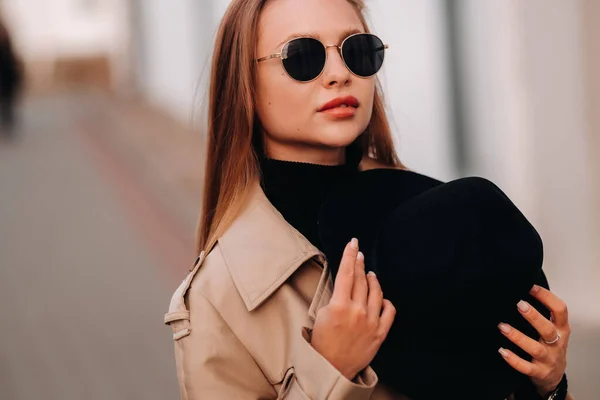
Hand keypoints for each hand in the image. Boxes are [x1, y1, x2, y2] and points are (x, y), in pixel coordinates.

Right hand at [311, 238, 395, 379]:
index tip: (353, 243)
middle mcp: (357, 311)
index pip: (346, 273)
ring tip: (370, 273)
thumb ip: (334, 297)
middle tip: (359, 253)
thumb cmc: (322, 342)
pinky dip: (386, 301)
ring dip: (373, 279)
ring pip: (376, 292)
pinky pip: (389, 311)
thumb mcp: (321, 314)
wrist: (331, 368)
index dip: (350, 255)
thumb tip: (344, 283)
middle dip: (360, 263)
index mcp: (339, 305)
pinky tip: (382, 297)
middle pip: (361, 280)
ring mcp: (370, 322)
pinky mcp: (380, 333)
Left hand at [497, 285, 570, 396]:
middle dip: (534, 316)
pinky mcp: (539, 372)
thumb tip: (520, 290)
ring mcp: (549, 359)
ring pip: (535, 348)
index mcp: (561, 329)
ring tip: (502, 326)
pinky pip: (526, 367)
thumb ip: (543, 314)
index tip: (531, 287)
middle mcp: (557, 343)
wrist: (554, 377)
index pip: (560, 310)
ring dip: (517, 337)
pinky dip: (514, 360)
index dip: (547, 297)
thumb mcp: (553, 329)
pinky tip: (502, 351)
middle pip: (548, 329)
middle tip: (519, 304)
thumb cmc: (550, 346)